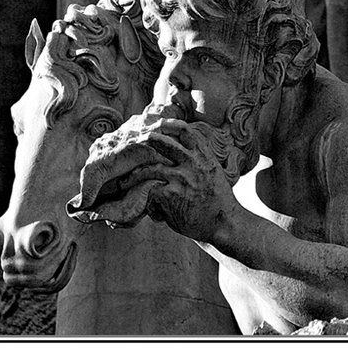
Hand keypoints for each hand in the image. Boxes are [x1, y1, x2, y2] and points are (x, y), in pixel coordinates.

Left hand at [124, 118, 240, 242]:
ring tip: (122, 182)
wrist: (224, 223)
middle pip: (162, 144)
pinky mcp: (171, 195)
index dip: (169, 125)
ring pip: (149, 169)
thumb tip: (182, 149)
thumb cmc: (217, 199)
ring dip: (133, 176)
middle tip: (129, 146)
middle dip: (144, 144)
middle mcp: (192, 163)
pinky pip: (151, 193)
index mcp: (203, 155)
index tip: (157, 124)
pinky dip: (147, 202)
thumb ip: (199, 159)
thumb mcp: (213, 172)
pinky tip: (148, 210)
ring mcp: (181, 177)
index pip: (185, 131)